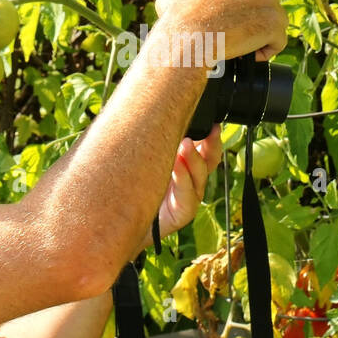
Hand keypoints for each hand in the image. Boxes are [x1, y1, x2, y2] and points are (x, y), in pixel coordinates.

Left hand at [139, 126, 223, 248]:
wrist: (125, 222)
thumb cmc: (135, 188)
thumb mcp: (146, 160)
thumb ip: (156, 143)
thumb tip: (154, 116)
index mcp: (187, 165)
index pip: (206, 148)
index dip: (211, 136)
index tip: (213, 122)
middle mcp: (192, 180)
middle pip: (210, 160)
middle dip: (211, 144)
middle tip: (207, 130)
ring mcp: (190, 197)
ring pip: (200, 176)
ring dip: (193, 158)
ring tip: (185, 145)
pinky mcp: (183, 213)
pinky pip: (187, 194)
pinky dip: (182, 178)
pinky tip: (176, 167)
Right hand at [152, 0, 287, 61]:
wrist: (188, 39)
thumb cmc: (177, 19)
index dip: (239, 6)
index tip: (227, 19)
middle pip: (262, 2)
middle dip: (252, 19)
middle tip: (233, 35)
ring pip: (273, 21)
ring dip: (261, 36)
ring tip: (241, 46)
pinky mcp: (273, 22)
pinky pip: (279, 40)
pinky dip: (267, 51)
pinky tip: (251, 55)